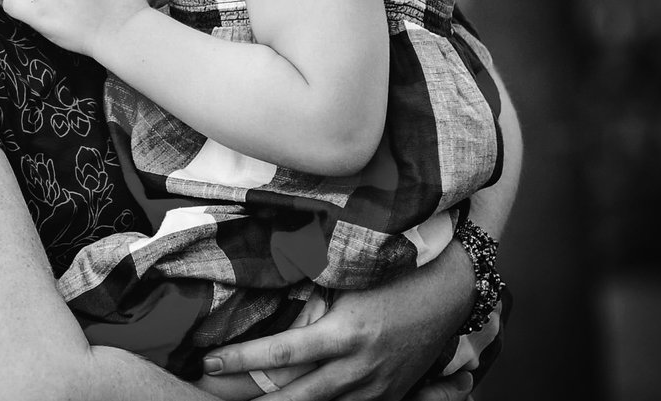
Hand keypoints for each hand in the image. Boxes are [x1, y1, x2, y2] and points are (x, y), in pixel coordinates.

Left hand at [199, 249, 474, 400]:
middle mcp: (358, 368)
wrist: (452, 290)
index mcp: (345, 334)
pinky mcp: (388, 396)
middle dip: (251, 399)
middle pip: (294, 398)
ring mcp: (375, 388)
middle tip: (213, 396)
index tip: (207, 363)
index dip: (239, 361)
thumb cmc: (398, 272)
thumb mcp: (350, 275)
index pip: (279, 354)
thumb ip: (311, 286)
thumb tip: (267, 281)